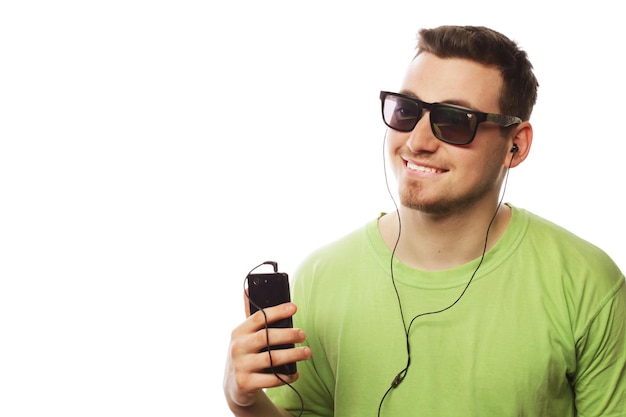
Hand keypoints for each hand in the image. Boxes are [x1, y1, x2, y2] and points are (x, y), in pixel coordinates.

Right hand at [224, 294, 310, 409]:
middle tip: (303, 334)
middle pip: (266, 337)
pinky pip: (271, 379)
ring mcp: (241, 366)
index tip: (294, 307)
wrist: (234, 386)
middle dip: (288, 334)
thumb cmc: (246, 354)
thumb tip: (249, 288)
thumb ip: (251, 317)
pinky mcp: (246, 383)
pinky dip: (287, 376)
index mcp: (239, 331)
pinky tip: (296, 373)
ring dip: (293, 355)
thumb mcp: (244, 336)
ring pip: (271, 359)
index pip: (259, 317)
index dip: (277, 311)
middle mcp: (238, 347)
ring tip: (307, 352)